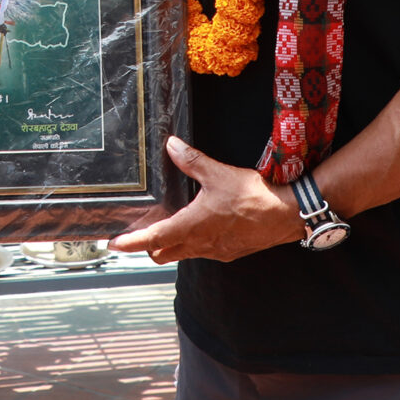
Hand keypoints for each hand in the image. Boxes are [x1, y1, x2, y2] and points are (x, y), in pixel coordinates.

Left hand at [108, 136, 302, 263]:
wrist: (286, 216)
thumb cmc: (253, 196)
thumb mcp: (218, 173)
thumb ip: (192, 161)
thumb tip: (172, 145)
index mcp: (192, 226)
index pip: (153, 238)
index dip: (131, 242)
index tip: (113, 244)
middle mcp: (199, 245)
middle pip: (162, 253)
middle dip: (148, 246)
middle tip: (139, 232)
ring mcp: (214, 252)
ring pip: (182, 254)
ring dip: (171, 244)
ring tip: (168, 227)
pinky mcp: (228, 253)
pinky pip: (202, 253)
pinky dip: (193, 244)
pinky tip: (201, 227)